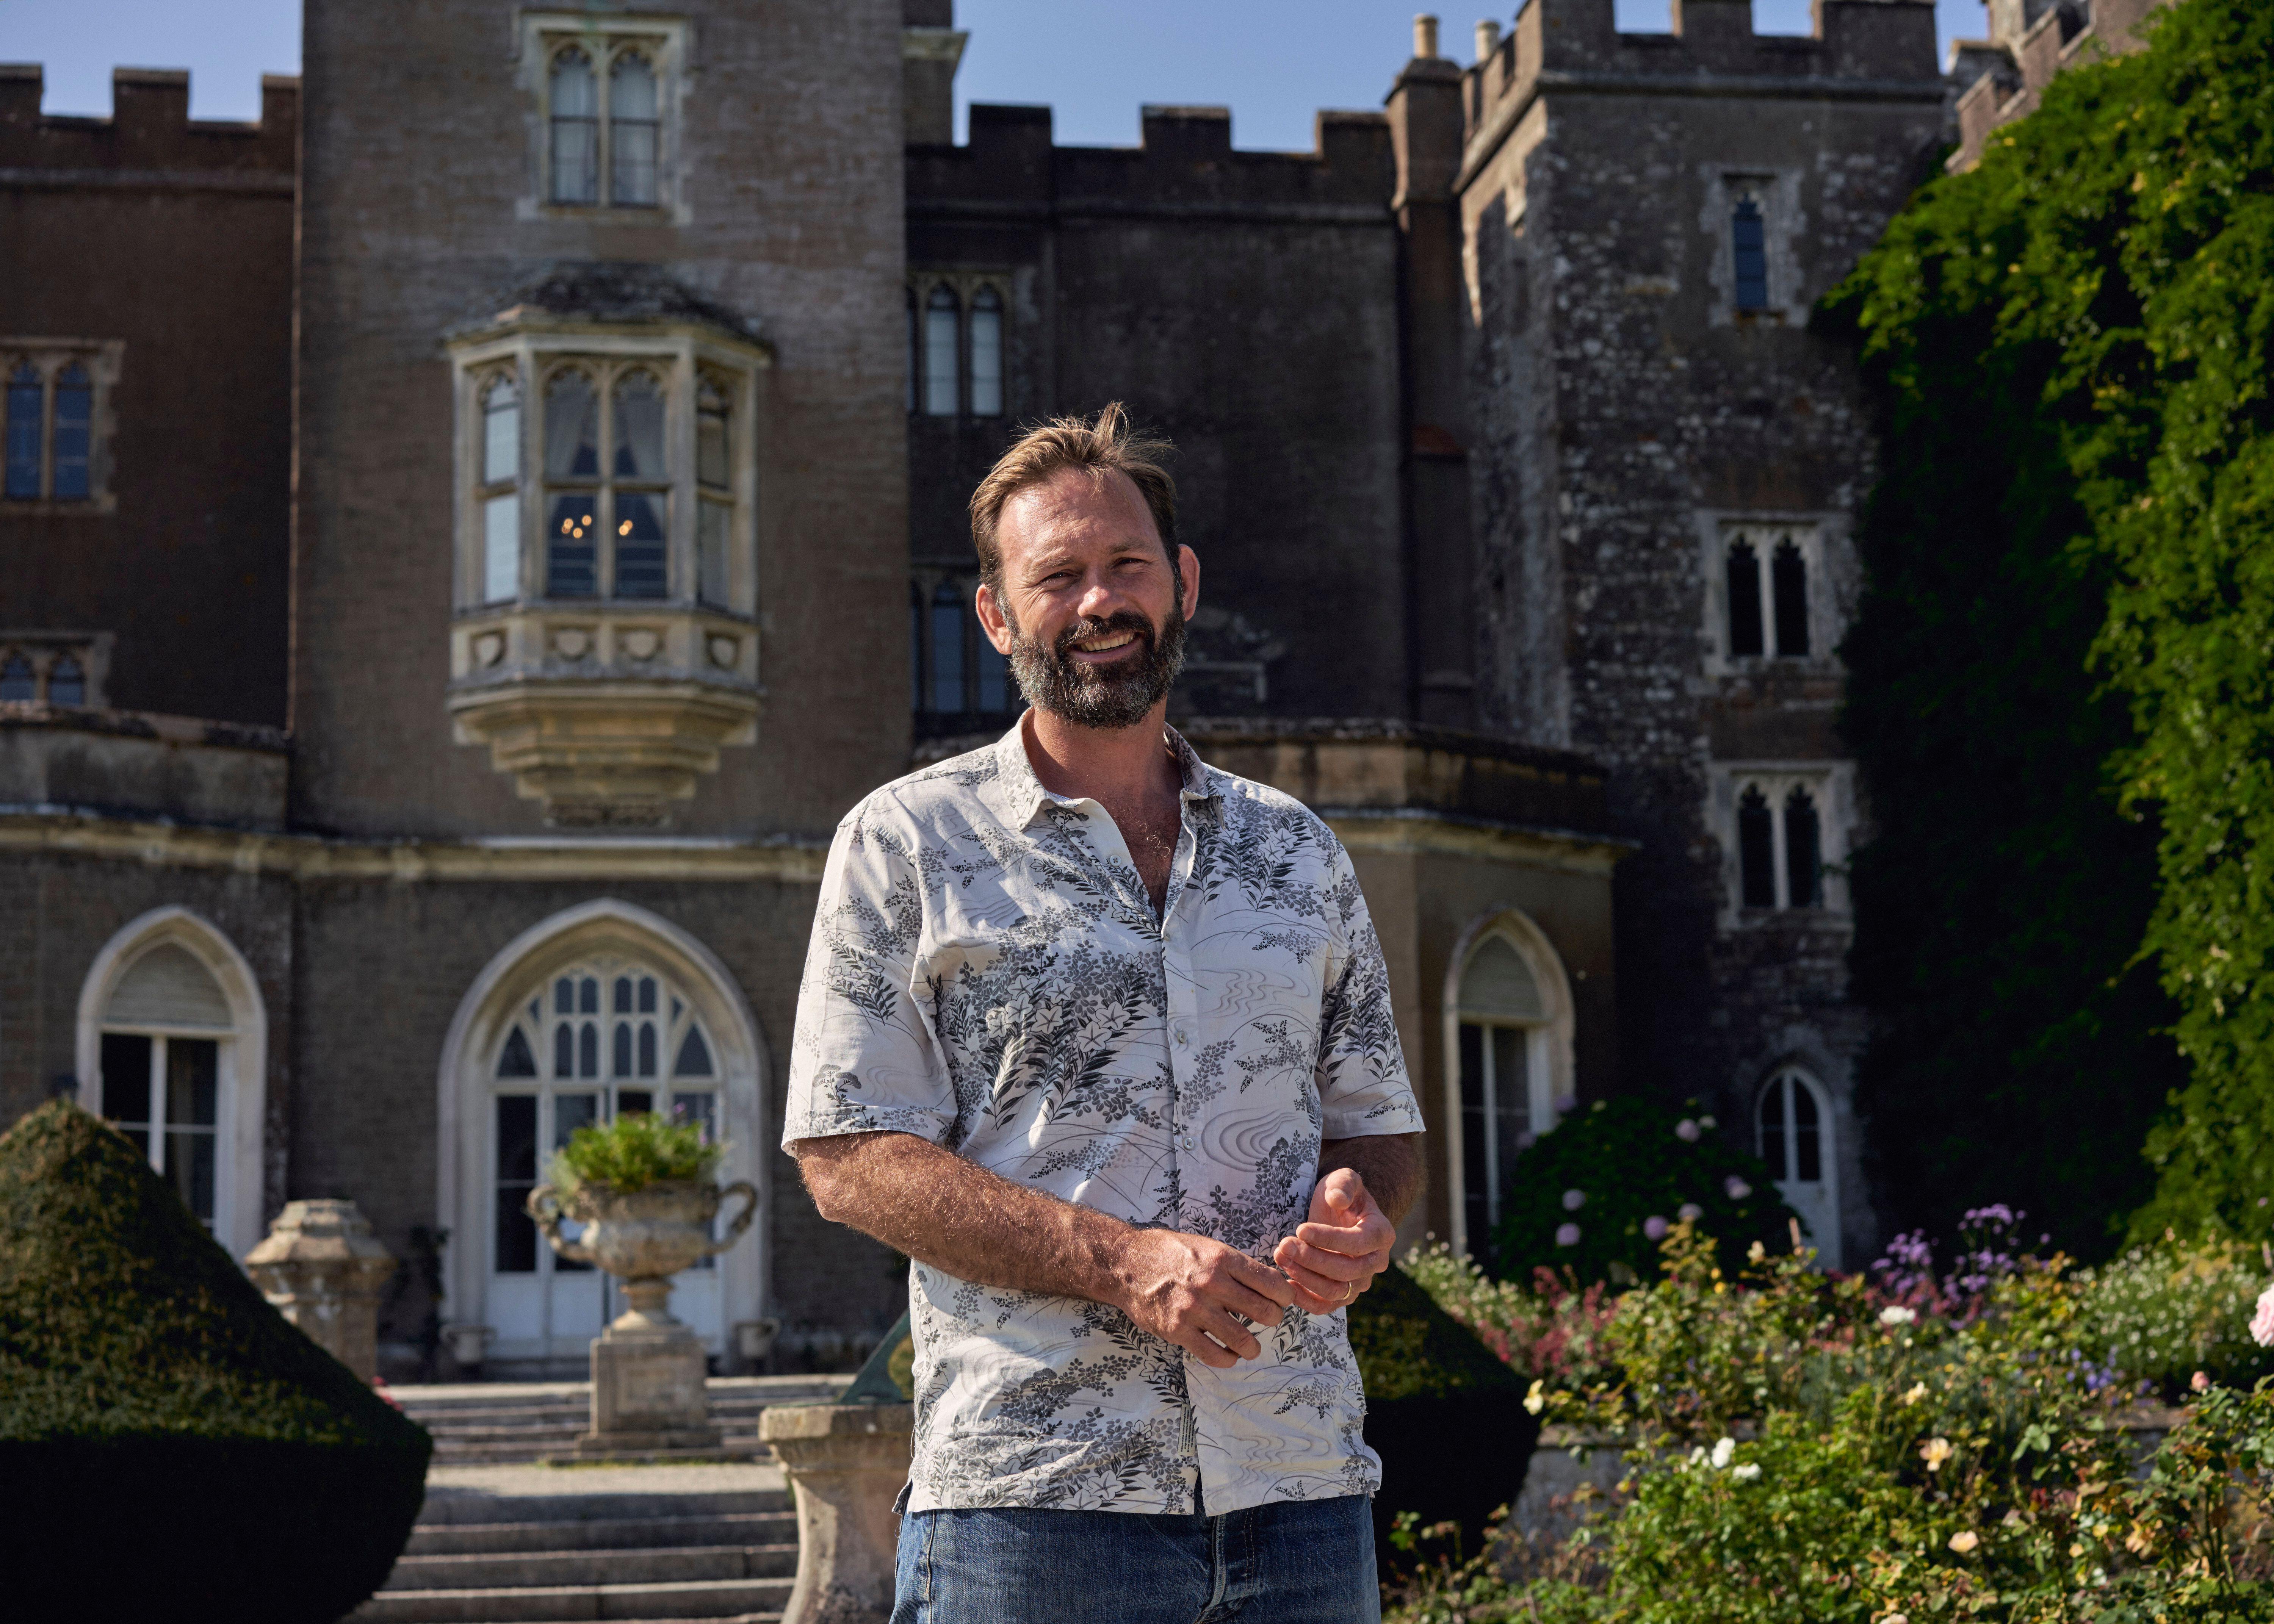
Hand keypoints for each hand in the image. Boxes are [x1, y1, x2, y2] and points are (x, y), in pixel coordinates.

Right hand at [1113, 1228, 1296, 1368]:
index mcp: (1222, 1259)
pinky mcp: (1176, 1330)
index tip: (1282, 1300)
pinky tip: (1228, 1354)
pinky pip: (1214, 1355)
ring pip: (1243, 1339)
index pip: (1271, 1283)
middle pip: (1264, 1312)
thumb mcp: (1207, 1246)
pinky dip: (1228, 1359)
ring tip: (1250, 1345)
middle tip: (1267, 1320)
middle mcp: (1211, 1283)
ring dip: (1253, 1347)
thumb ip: (1235, 1266)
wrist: (1126, 1263)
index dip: (1284, 1296)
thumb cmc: (1170, 1252)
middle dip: (1273, 1320)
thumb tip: (1270, 1285)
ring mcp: (1193, 1309)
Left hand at [1272, 1168, 1394, 1315]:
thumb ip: (1343, 1184)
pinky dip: (1306, 1301)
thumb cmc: (1340, 1194)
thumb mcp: (1343, 1179)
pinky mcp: (1342, 1295)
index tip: (1300, 1229)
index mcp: (1382, 1233)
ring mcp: (1360, 1282)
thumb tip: (1337, 1200)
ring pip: (1335, 1291)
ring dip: (1305, 1277)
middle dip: (1312, 1259)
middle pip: (1346, 1271)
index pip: (1358, 1243)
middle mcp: (1376, 1262)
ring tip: (1280, 1257)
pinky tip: (1286, 1283)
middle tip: (1285, 1245)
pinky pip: (1326, 1306)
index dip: (1329, 1239)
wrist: (1338, 1213)